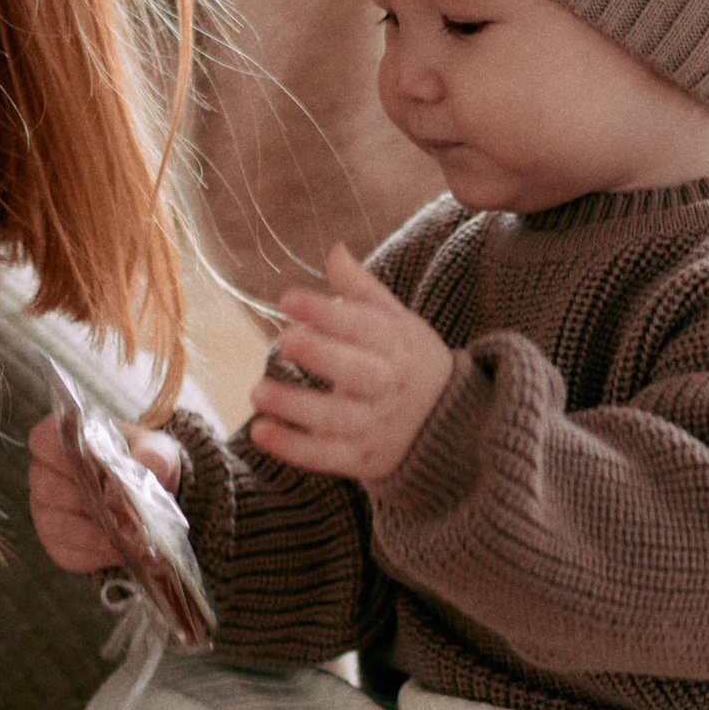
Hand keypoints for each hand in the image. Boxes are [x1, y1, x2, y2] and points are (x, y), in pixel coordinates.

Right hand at [26, 414, 181, 572]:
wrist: (148, 498)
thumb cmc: (144, 464)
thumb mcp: (157, 452)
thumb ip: (152, 454)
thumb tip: (148, 464)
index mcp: (61, 439)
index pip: (45, 442)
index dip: (71, 458)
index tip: (104, 470)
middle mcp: (43, 473)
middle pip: (51, 490)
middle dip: (92, 504)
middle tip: (127, 514)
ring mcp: (45, 510)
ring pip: (56, 525)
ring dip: (95, 535)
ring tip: (129, 538)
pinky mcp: (55, 542)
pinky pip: (65, 552)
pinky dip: (94, 556)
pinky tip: (119, 551)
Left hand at [249, 243, 455, 486]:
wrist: (451, 424)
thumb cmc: (409, 361)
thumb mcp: (397, 322)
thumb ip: (362, 290)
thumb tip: (334, 250)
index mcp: (397, 346)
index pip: (363, 327)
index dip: (326, 312)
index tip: (288, 298)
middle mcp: (388, 387)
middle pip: (357, 373)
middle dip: (321, 355)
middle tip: (283, 339)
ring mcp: (376, 426)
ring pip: (337, 419)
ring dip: (296, 407)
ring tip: (256, 392)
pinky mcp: (362, 459)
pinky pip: (327, 457)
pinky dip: (294, 448)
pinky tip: (261, 432)